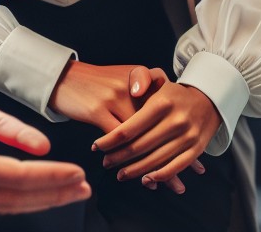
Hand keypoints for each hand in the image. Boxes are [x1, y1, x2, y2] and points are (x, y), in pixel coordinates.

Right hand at [0, 88, 90, 214]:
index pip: (21, 178)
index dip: (52, 177)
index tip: (78, 174)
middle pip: (21, 197)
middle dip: (56, 192)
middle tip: (84, 188)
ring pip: (10, 204)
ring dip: (41, 198)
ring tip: (66, 193)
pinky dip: (18, 199)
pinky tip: (24, 193)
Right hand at [50, 61, 203, 193]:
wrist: (64, 76)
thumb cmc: (94, 81)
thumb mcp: (122, 76)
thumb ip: (144, 91)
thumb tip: (164, 115)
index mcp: (140, 77)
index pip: (167, 107)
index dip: (181, 133)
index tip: (196, 155)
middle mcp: (131, 87)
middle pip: (157, 126)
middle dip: (173, 154)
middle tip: (188, 175)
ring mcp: (115, 98)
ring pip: (141, 137)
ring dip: (153, 163)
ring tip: (165, 183)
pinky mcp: (98, 111)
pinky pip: (118, 139)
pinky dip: (126, 158)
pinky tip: (129, 172)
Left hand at [92, 68, 219, 187]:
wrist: (208, 99)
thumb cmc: (173, 92)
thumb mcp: (156, 77)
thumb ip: (140, 77)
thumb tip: (133, 92)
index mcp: (161, 103)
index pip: (129, 128)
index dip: (110, 141)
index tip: (96, 146)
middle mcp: (175, 121)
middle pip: (139, 147)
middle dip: (118, 158)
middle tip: (105, 163)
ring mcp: (187, 137)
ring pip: (155, 160)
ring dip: (134, 171)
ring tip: (120, 173)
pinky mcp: (196, 149)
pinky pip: (175, 167)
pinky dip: (159, 177)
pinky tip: (145, 180)